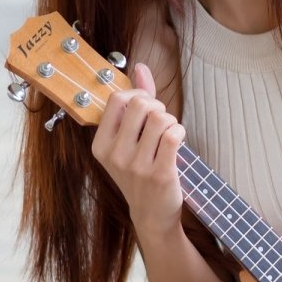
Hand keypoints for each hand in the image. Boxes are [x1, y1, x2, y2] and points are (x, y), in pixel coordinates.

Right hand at [90, 61, 185, 230]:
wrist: (151, 214)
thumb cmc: (140, 172)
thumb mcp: (129, 139)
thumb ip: (135, 101)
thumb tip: (140, 67)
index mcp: (101, 144)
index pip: (117, 99)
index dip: (138, 96)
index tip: (146, 109)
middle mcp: (115, 155)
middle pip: (140, 103)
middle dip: (157, 107)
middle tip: (160, 123)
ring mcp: (136, 166)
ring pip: (161, 117)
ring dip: (171, 122)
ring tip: (168, 135)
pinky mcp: (160, 173)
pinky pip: (174, 134)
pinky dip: (180, 133)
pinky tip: (176, 143)